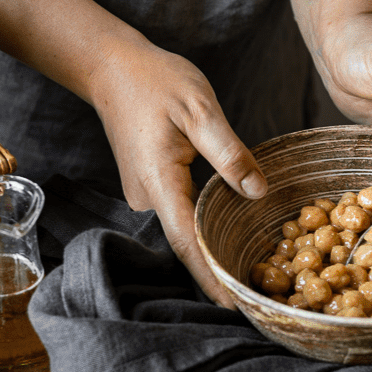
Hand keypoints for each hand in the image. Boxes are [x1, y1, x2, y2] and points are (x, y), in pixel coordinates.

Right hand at [88, 36, 265, 306]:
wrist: (111, 67)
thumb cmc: (156, 81)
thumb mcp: (200, 109)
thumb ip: (229, 153)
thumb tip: (256, 191)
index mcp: (160, 181)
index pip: (187, 240)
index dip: (210, 275)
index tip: (232, 304)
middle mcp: (148, 196)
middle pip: (187, 242)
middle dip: (219, 268)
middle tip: (259, 292)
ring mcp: (146, 193)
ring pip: (185, 228)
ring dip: (214, 246)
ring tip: (254, 270)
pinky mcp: (151, 187)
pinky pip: (182, 213)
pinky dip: (206, 225)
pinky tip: (233, 232)